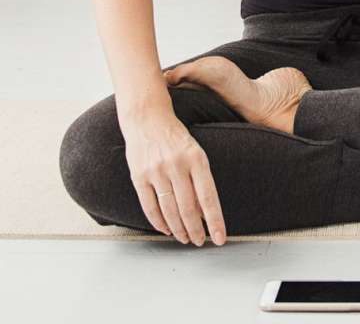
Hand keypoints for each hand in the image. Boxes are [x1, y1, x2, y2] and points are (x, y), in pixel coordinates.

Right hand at [121, 108, 227, 245]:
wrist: (147, 118)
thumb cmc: (175, 137)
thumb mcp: (195, 153)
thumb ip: (200, 181)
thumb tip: (204, 214)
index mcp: (196, 159)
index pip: (208, 198)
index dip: (214, 222)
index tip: (220, 238)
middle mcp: (177, 165)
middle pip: (188, 209)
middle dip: (195, 231)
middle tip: (199, 241)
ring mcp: (156, 171)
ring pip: (169, 211)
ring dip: (178, 230)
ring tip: (185, 238)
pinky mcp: (139, 176)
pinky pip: (150, 206)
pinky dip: (159, 222)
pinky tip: (166, 229)